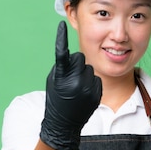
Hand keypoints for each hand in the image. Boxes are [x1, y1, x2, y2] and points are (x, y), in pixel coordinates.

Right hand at [40, 21, 101, 149]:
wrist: (64, 124)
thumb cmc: (56, 100)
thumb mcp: (53, 82)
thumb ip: (63, 67)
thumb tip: (75, 57)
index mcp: (61, 77)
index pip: (61, 52)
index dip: (61, 38)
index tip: (61, 24)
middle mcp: (76, 81)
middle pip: (80, 57)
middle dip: (76, 64)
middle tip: (70, 77)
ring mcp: (88, 87)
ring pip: (89, 68)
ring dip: (84, 74)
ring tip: (76, 88)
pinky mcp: (97, 93)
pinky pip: (96, 78)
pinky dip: (91, 83)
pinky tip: (84, 93)